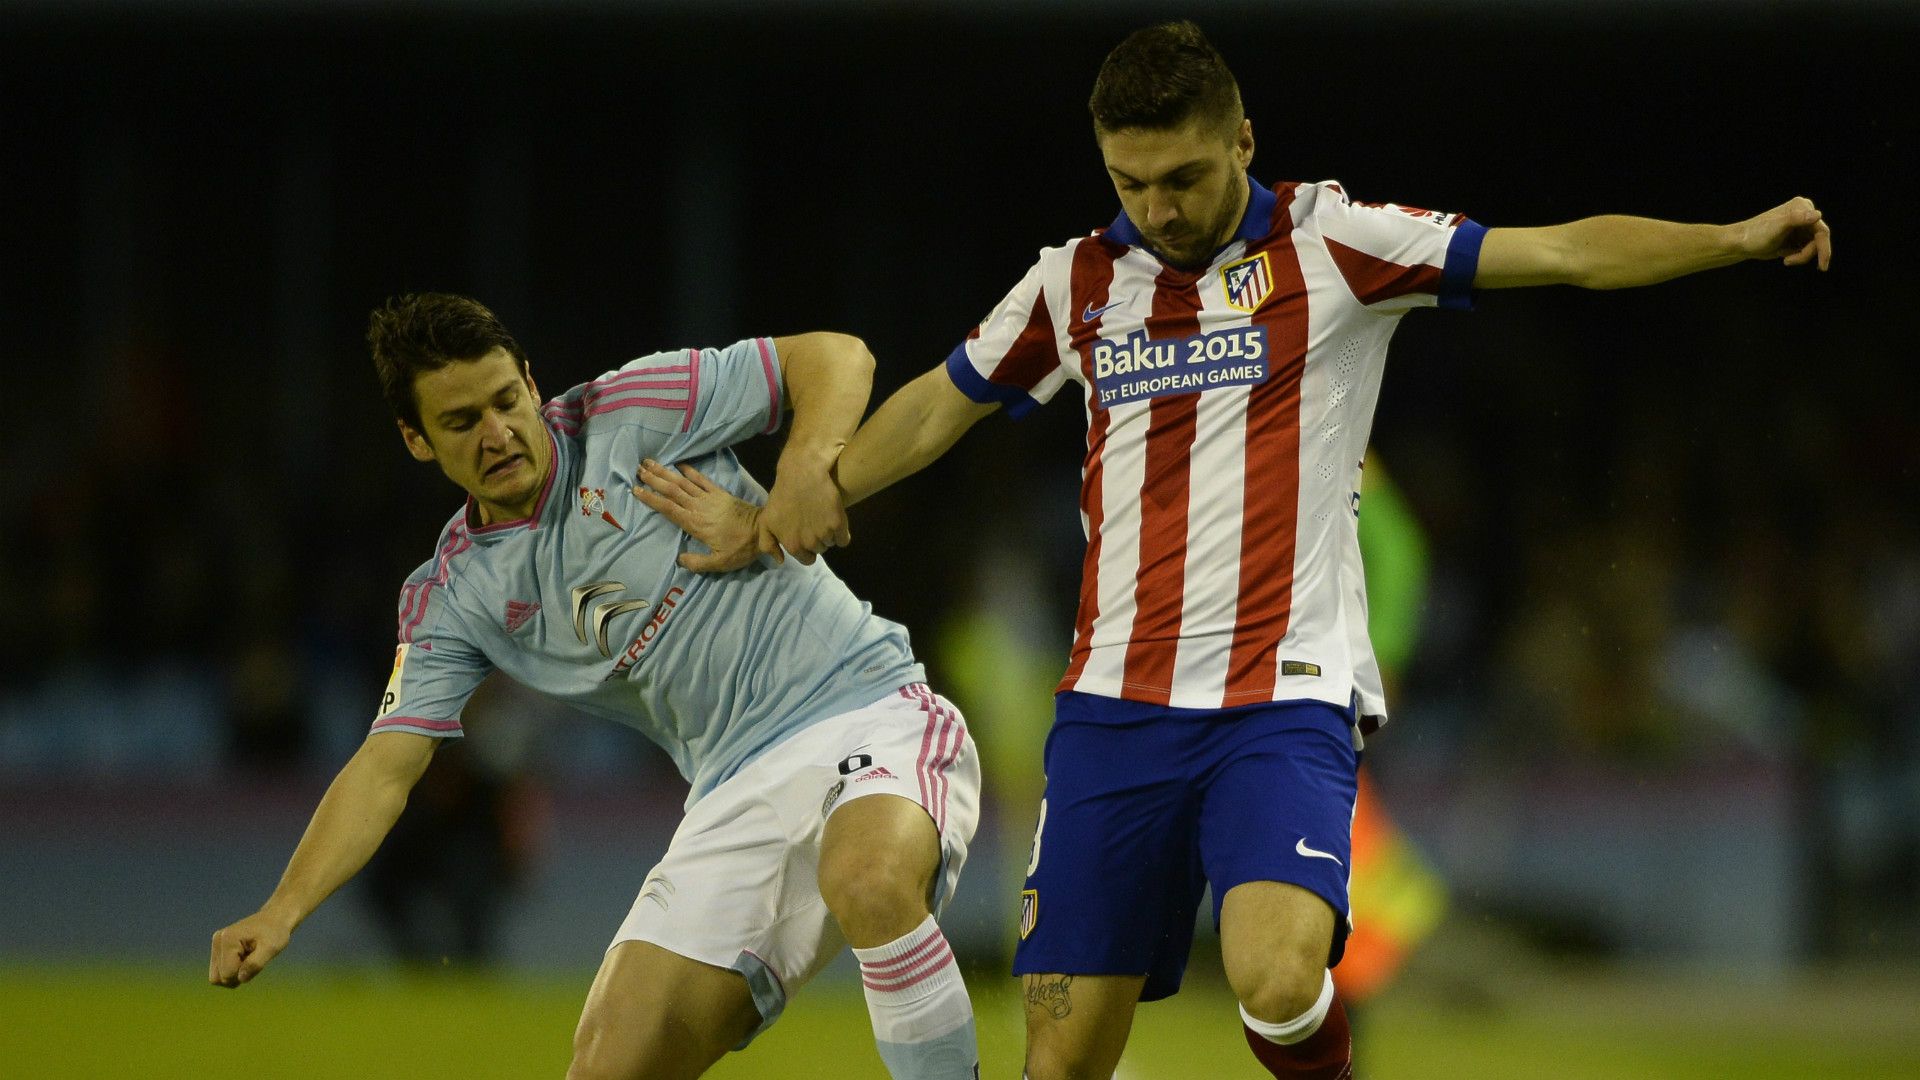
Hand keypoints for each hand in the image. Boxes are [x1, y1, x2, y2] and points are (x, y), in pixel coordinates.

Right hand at [209, 911, 291, 987]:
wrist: (275, 918)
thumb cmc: (276, 933)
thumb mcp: (271, 948)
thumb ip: (255, 964)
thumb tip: (240, 979)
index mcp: (228, 940)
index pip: (227, 974)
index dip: (243, 975)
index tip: (257, 960)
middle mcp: (218, 940)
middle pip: (218, 978)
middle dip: (237, 976)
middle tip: (253, 961)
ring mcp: (216, 943)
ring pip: (216, 976)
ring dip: (234, 973)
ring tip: (249, 958)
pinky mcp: (218, 947)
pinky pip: (219, 970)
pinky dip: (232, 969)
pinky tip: (245, 957)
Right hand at [634, 460, 762, 572]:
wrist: (764, 530)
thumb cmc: (742, 548)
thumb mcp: (720, 563)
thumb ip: (698, 562)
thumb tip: (679, 560)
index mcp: (695, 523)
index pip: (668, 509)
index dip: (651, 499)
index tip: (636, 490)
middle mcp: (698, 507)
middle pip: (672, 491)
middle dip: (654, 479)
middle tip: (638, 469)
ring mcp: (709, 498)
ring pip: (683, 482)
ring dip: (666, 472)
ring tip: (650, 463)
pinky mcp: (720, 493)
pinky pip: (702, 479)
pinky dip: (690, 471)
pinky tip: (679, 464)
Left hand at [760, 449, 850, 565]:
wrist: (802, 473)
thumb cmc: (782, 495)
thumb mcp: (766, 520)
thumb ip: (768, 543)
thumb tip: (781, 561)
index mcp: (792, 545)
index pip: (806, 559)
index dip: (807, 547)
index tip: (806, 533)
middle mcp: (809, 543)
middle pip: (819, 550)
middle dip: (817, 538)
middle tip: (813, 520)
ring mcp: (824, 534)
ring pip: (831, 543)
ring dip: (829, 534)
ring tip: (822, 515)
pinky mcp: (839, 524)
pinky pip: (844, 538)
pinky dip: (842, 532)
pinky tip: (835, 518)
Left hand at [1737, 196, 1831, 269]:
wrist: (1740, 243)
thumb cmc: (1755, 235)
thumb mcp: (1776, 227)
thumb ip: (1796, 219)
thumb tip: (1817, 214)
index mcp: (1802, 207)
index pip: (1822, 230)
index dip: (1824, 249)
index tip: (1822, 266)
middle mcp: (1804, 214)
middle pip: (1819, 240)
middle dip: (1807, 254)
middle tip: (1789, 261)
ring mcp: (1801, 225)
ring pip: (1813, 246)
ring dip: (1801, 256)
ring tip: (1785, 259)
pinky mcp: (1797, 236)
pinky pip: (1806, 249)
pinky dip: (1798, 256)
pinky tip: (1783, 254)